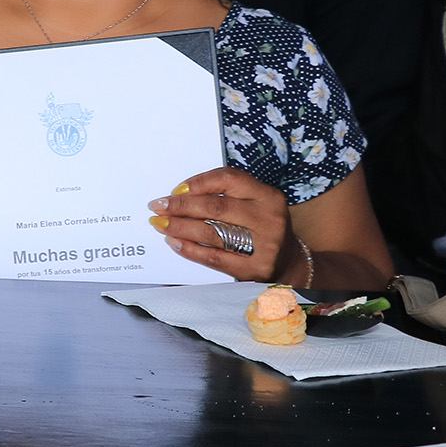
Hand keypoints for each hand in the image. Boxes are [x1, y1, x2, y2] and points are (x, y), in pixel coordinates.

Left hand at [149, 166, 298, 283]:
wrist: (287, 262)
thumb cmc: (260, 227)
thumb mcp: (253, 204)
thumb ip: (225, 196)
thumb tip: (179, 195)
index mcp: (267, 196)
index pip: (228, 179)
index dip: (197, 183)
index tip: (175, 190)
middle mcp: (268, 218)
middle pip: (215, 207)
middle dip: (180, 206)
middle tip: (158, 207)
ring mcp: (264, 245)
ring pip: (211, 232)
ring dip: (180, 227)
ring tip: (160, 224)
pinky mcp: (254, 268)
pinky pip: (213, 257)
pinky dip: (190, 249)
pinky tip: (175, 242)